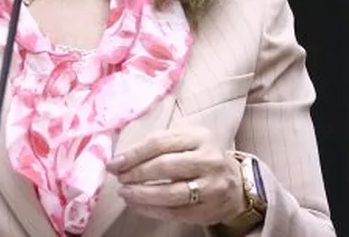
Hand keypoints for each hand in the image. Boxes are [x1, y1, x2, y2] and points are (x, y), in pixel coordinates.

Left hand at [105, 126, 246, 226]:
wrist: (234, 182)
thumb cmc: (200, 157)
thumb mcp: (186, 140)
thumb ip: (159, 144)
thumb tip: (122, 157)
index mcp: (200, 137)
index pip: (160, 143)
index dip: (133, 154)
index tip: (114, 163)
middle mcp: (209, 160)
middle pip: (164, 166)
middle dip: (136, 173)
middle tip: (119, 178)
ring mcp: (211, 187)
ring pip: (170, 193)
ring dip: (141, 194)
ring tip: (125, 193)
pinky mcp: (209, 210)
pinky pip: (175, 212)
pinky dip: (151, 210)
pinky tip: (137, 206)